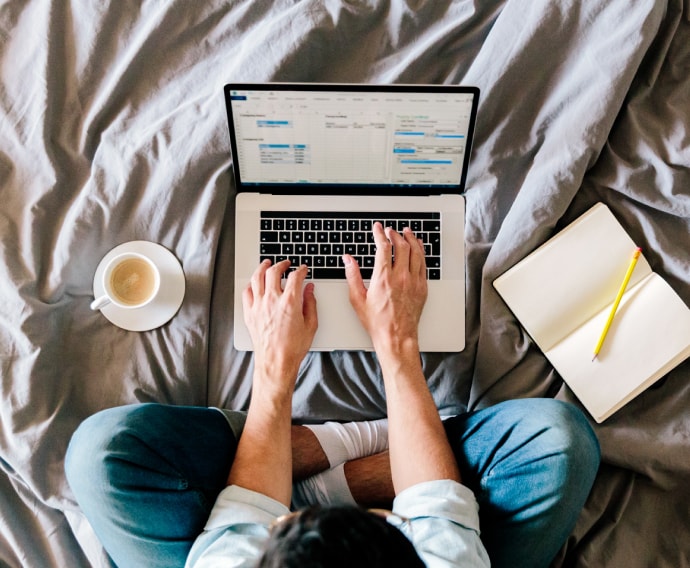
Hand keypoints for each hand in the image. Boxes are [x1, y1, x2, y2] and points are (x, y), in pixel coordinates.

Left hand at [242, 260, 317, 391]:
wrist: (276, 362)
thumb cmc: (293, 348)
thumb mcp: (311, 325)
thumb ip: (310, 303)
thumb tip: (310, 290)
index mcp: (290, 302)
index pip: (295, 276)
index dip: (301, 270)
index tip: (303, 269)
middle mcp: (272, 300)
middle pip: (273, 272)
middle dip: (281, 264)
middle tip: (285, 263)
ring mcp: (258, 306)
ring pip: (257, 278)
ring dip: (262, 268)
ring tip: (267, 264)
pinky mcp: (249, 313)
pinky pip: (247, 292)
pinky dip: (251, 284)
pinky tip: (255, 283)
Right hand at [344, 223, 427, 352]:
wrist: (396, 336)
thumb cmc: (377, 322)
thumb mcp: (358, 299)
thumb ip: (352, 275)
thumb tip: (348, 260)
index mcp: (383, 278)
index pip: (383, 247)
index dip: (380, 234)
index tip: (378, 228)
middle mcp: (400, 277)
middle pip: (401, 246)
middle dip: (395, 234)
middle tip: (390, 230)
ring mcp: (414, 282)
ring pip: (415, 252)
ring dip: (411, 239)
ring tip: (406, 232)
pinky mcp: (422, 287)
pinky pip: (423, 264)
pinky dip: (421, 252)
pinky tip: (418, 247)